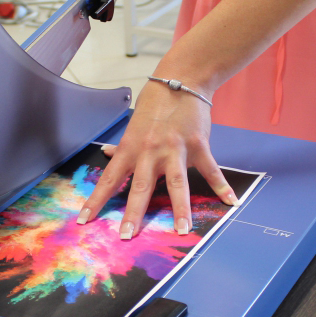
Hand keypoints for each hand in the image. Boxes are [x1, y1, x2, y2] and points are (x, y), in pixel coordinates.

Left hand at [77, 80, 238, 238]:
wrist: (181, 81)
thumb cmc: (153, 106)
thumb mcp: (133, 126)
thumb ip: (122, 146)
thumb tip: (105, 153)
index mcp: (130, 149)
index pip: (108, 180)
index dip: (95, 201)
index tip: (84, 221)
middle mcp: (149, 152)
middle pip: (139, 187)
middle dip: (132, 213)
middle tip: (126, 236)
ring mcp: (175, 149)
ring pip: (176, 183)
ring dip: (180, 208)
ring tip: (181, 230)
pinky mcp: (198, 145)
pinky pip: (210, 169)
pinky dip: (221, 186)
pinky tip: (231, 202)